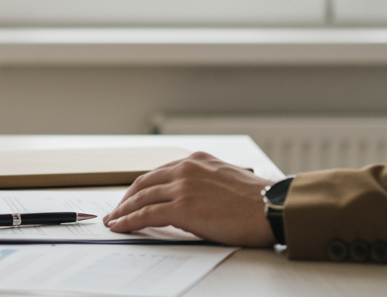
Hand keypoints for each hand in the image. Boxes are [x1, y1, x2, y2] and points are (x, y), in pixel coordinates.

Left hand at [103, 152, 275, 246]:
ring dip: (123, 211)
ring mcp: (183, 187)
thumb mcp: (226, 179)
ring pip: (141, 199)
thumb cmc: (258, 201)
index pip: (159, 173)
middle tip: (116, 210)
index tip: (132, 197)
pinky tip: (120, 226)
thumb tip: (191, 200)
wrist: (273, 208)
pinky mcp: (182, 208)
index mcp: (196, 161)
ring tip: (113, 221)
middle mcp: (186, 169)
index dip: (141, 187)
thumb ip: (204, 183)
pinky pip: (146, 215)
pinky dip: (128, 221)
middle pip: (144, 183)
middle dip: (126, 198)